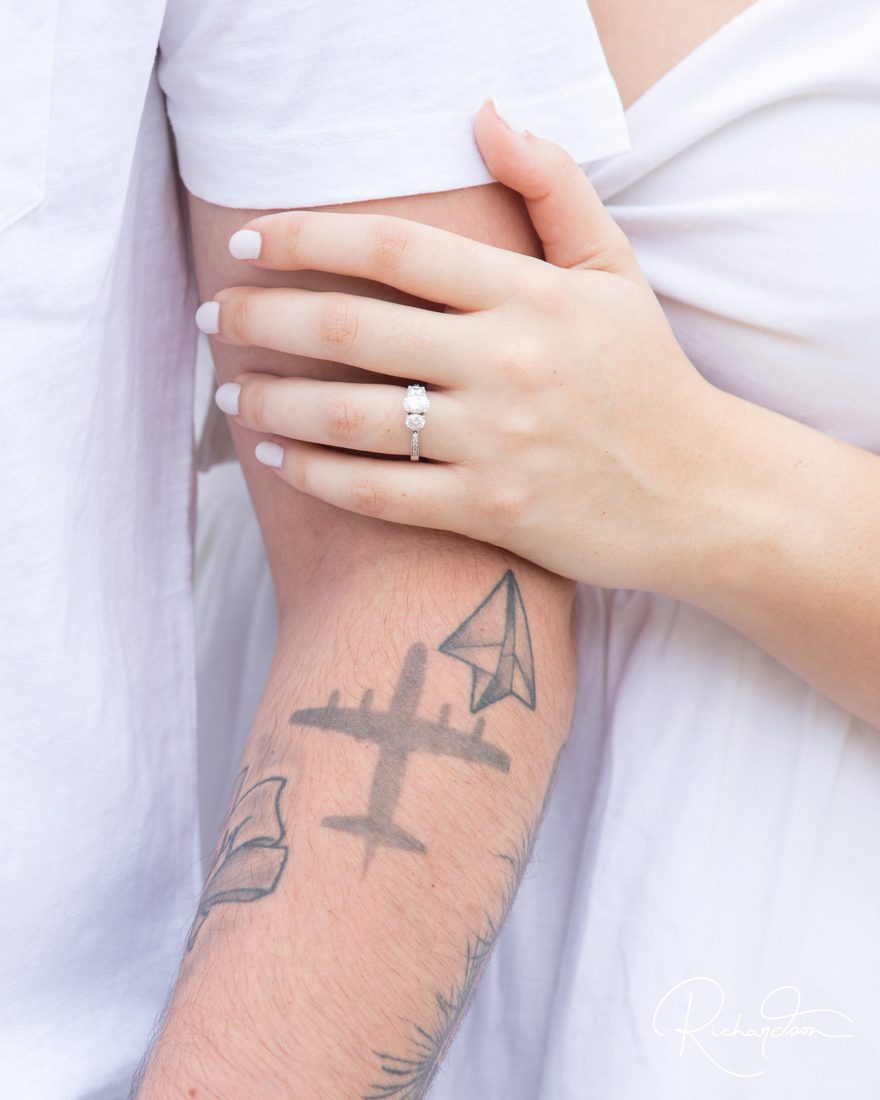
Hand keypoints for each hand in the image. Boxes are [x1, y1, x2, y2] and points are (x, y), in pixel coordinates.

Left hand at [199, 99, 729, 594]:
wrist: (702, 492)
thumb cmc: (648, 377)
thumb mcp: (613, 269)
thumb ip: (550, 185)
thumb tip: (484, 114)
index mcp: (531, 294)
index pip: (393, 250)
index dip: (306, 238)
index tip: (252, 241)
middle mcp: (508, 364)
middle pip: (351, 328)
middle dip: (262, 317)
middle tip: (215, 315)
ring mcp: (498, 443)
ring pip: (351, 417)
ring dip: (271, 400)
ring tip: (229, 390)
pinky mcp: (492, 512)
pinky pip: (380, 493)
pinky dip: (315, 475)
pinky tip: (278, 455)